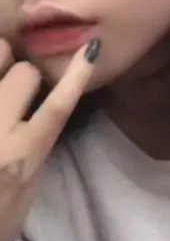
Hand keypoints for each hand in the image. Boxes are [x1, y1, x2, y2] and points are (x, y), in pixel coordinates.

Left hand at [0, 37, 99, 240]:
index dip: (75, 75)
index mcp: (21, 157)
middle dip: (24, 75)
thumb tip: (40, 110)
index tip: (89, 50)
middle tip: (18, 88)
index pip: (56, 106)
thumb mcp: (28, 190)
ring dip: (0, 68)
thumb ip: (35, 146)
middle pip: (22, 74)